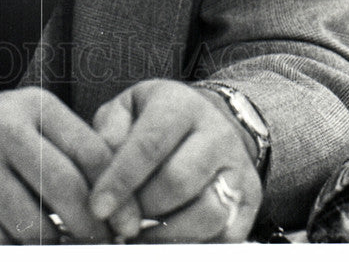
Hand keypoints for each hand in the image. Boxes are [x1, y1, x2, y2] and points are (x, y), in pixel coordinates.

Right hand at [0, 87, 113, 243]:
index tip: (126, 222)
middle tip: (100, 244)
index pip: (90, 151)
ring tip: (58, 245)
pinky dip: (11, 248)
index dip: (115, 194)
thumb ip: (67, 149)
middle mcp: (4, 126)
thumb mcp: (26, 121)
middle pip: (64, 187)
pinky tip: (19, 244)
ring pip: (31, 221)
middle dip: (90, 227)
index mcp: (34, 105)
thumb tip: (114, 197)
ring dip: (50, 243)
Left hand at [89, 79, 261, 242]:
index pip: (149, 144)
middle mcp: (216, 132)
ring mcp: (239, 166)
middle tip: (120, 218)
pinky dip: (191, 244)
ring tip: (141, 231)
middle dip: (142, 207)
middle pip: (178, 182)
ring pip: (206, 213)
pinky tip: (166, 237)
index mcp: (180, 104)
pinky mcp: (250, 199)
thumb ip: (108, 133)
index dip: (121, 179)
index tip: (98, 206)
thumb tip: (100, 171)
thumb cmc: (156, 119)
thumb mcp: (127, 109)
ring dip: (166, 232)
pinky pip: (224, 236)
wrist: (207, 120)